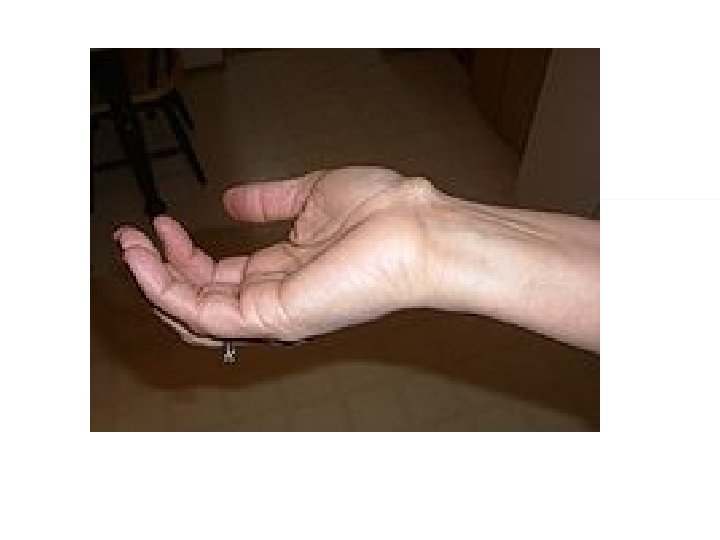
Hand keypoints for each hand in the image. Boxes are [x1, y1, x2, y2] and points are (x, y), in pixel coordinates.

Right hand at [114, 167, 436, 344]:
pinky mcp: (274, 316)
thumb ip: (270, 201)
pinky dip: (171, 292)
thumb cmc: (381, 211)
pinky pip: (207, 315)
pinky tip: (150, 261)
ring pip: (195, 315)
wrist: (416, 226)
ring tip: (129, 247)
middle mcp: (273, 297)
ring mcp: (273, 312)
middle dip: (158, 271)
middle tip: (130, 238)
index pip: (217, 277)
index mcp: (282, 271)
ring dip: (155, 282)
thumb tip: (232, 200)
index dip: (182, 254)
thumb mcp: (310, 194)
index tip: (159, 222)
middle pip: (199, 299)